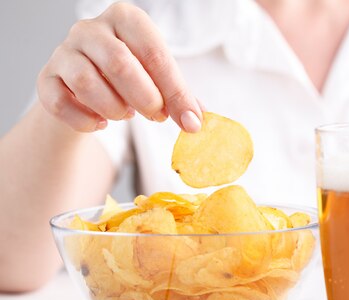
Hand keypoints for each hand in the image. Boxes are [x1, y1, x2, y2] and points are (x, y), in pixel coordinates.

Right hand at [37, 2, 201, 132]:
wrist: (86, 87)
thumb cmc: (130, 78)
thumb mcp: (158, 79)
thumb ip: (178, 96)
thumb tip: (195, 120)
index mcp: (126, 19)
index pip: (153, 51)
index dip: (174, 90)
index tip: (189, 120)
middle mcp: (90, 29)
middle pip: (119, 63)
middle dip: (145, 98)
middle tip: (157, 117)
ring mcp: (64, 52)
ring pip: (86, 82)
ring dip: (114, 109)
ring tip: (126, 115)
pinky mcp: (46, 78)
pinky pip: (59, 102)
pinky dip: (84, 120)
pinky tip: (100, 123)